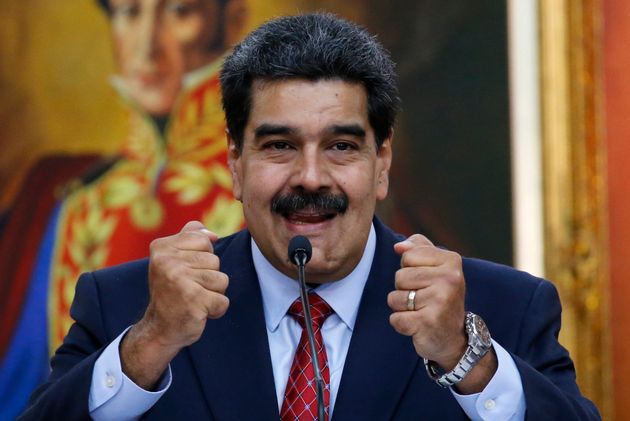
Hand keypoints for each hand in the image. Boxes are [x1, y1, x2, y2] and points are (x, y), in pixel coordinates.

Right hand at [121, 221, 228, 388]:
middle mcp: (167, 262)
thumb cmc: (172, 291)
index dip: (202, 257)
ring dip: (213, 293)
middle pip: (214, 260)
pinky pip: (223, 300)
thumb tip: (212, 234)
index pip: (204, 240)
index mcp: (161, 247)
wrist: (159, 328)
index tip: (185, 271)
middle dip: (209, 277)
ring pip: (221, 279)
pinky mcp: (193, 301)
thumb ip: (189, 238)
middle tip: (188, 289)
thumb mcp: (173, 259)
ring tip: (194, 300)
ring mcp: (179, 281)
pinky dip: (216, 310)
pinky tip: (198, 312)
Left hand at [387, 234, 496, 392]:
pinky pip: (395, 319)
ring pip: (395, 298)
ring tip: (421, 312)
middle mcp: (449, 279)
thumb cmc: (440, 298)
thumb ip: (418, 248)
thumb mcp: (436, 267)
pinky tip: (418, 326)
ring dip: (402, 308)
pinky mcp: (428, 322)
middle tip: (424, 300)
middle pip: (399, 277)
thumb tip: (398, 246)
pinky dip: (401, 324)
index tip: (427, 282)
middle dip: (405, 290)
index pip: (407, 255)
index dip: (410, 270)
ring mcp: (440, 301)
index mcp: (451, 261)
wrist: (455, 338)